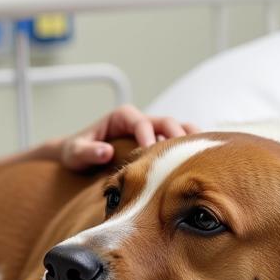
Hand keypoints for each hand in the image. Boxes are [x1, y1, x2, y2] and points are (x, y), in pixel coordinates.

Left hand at [56, 104, 197, 171]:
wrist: (78, 157)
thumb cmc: (75, 153)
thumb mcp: (74, 152)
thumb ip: (87, 151)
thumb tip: (105, 152)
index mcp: (122, 117)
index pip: (141, 123)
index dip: (149, 137)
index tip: (155, 154)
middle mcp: (139, 120)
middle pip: (165, 121)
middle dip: (176, 135)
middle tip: (185, 156)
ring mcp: (151, 130)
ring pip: (177, 128)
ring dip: (190, 139)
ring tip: (204, 155)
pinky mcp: (157, 141)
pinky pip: (178, 141)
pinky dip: (190, 148)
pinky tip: (203, 162)